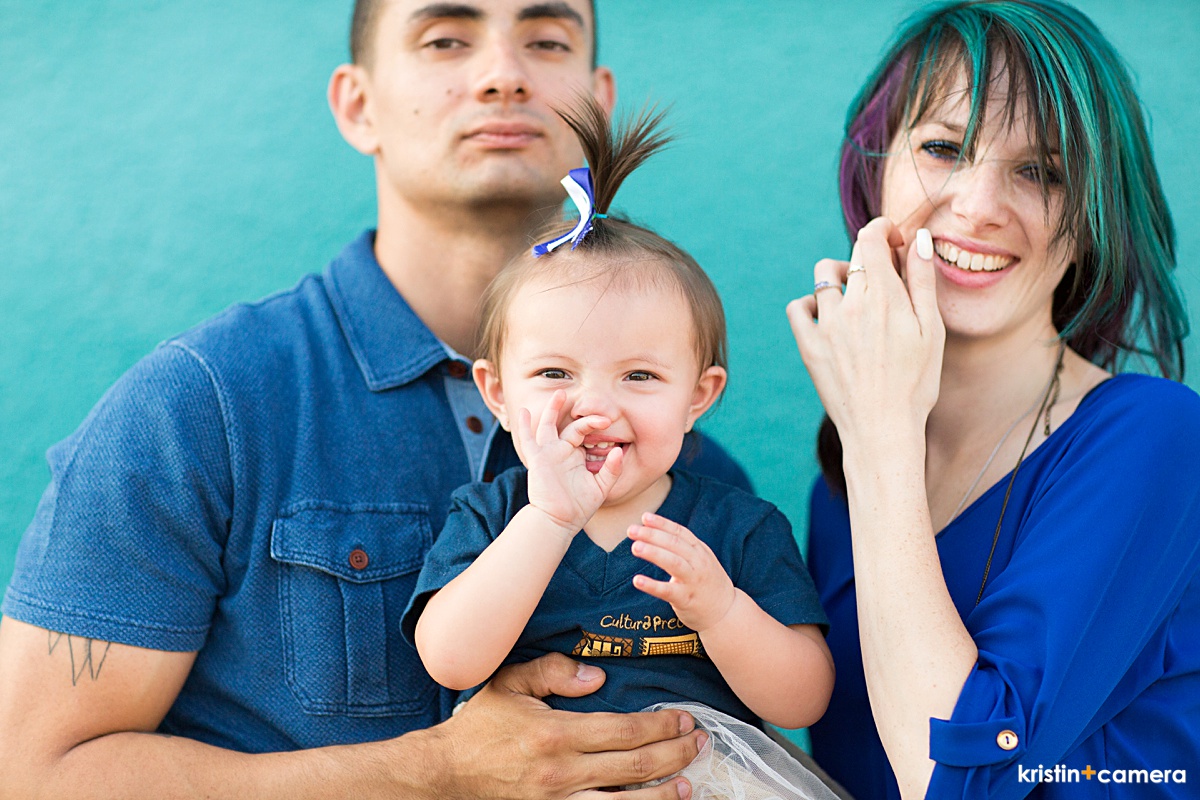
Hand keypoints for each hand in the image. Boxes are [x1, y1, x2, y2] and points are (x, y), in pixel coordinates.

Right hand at [428, 653, 704, 798]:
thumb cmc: (480, 725)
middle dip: (674, 754)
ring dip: (663, 796)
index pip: (625, 730)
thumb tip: (598, 676)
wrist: (445, 773)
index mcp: (556, 733)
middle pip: (635, 766)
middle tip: (699, 743)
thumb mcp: (511, 683)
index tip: (684, 718)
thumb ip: (554, 671)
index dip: (662, 726)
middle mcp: (562, 773)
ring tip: (688, 784)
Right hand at [520, 390, 622, 531]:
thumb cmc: (579, 507)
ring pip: (549, 425)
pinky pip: (528, 440)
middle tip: (587, 401)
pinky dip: (524, 425)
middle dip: (578, 413)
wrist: (560, 521)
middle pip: (569, 425)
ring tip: (560, 393)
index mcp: (576, 456)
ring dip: (553, 409)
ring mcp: (548, 454)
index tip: (608, 422)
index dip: (595, 424)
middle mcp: (561, 452)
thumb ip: (612, 469)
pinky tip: (525, 411)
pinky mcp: (537, 460)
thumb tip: (619, 450)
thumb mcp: (601, 487)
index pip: (585, 433)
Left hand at [628, 514, 735, 631]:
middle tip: (631, 530)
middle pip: (674, 544)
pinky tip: (637, 580)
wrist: (727, 611)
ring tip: (635, 547)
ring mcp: (693, 581)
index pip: (680, 532)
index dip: (662, 524)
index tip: (644, 517)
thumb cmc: (707, 582)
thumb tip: (655, 530)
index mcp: (700, 551)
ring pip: (673, 563)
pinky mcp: (686, 599)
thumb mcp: (701, 559)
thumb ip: (683, 546)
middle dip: (652, 535)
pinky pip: (667, 591)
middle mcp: (698, 563)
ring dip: (653, 553)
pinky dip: (652, 585)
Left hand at [786, 218, 943, 446]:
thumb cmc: (916, 383)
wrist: (882, 428)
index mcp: (885, 297)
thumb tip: (919, 239)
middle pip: (851, 255)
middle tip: (883, 276)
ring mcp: (826, 325)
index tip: (892, 239)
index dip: (881, 230)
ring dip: (839, 276)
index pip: (871, 239)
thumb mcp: (931, 330)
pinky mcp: (808, 346)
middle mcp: (851, 305)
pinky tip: (826, 315)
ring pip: (823, 276)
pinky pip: (797, 308)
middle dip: (868, 255)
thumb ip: (923, 281)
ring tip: (855, 296)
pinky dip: (809, 303)